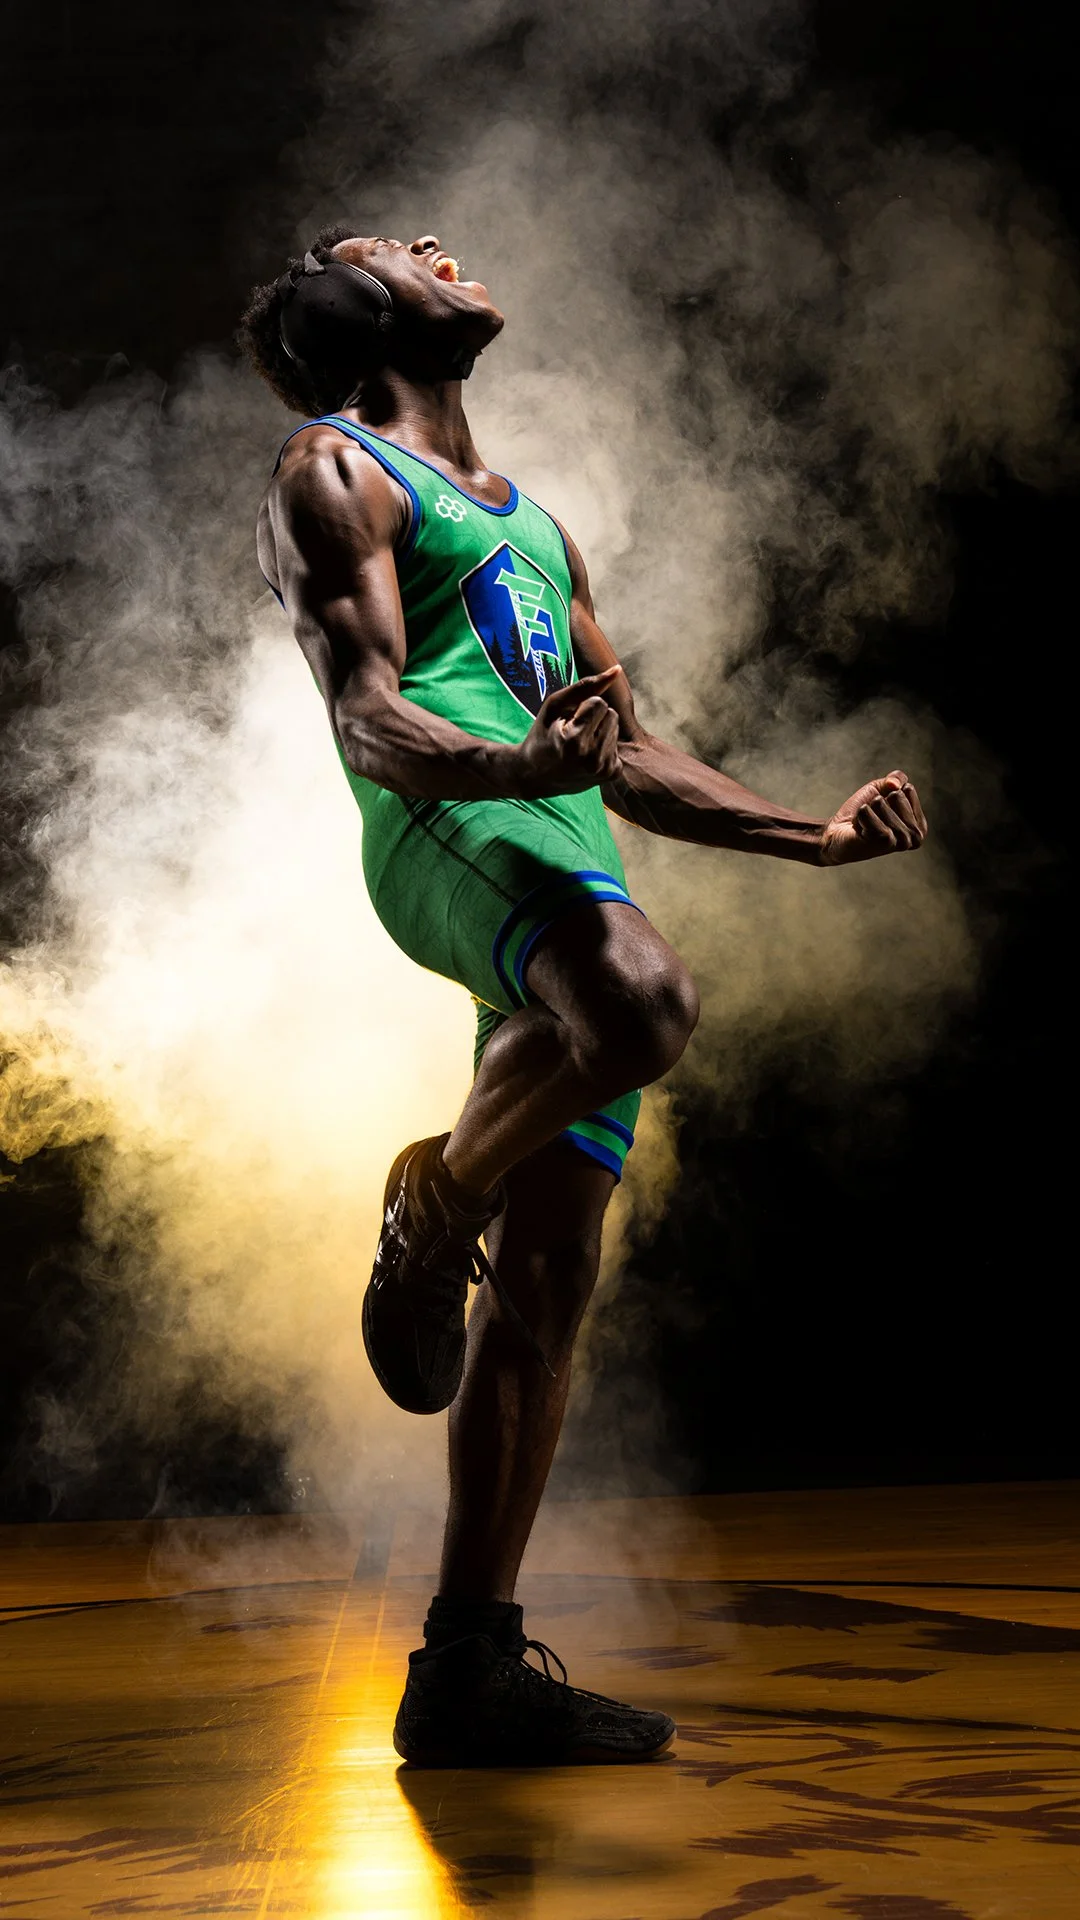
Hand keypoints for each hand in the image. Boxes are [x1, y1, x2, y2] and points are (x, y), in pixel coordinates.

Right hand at [514, 666, 622, 797]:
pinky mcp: (611, 774)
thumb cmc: (543, 735)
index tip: (567, 723)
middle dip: (595, 718)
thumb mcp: (555, 706)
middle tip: (574, 733)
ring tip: (580, 744)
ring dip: (600, 730)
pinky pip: (618, 744)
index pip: (599, 703)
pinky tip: (587, 756)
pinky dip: (604, 746)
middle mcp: (592, 758)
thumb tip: (617, 670)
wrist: (534, 776)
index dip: (583, 707)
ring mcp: (603, 769)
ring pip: (616, 728)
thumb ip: (585, 686)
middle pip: (612, 714)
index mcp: (575, 741)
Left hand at [819, 769, 927, 866]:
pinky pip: (867, 811)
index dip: (889, 794)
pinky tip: (860, 830)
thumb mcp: (881, 789)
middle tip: (873, 819)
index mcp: (919, 825)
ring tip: (866, 825)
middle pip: (896, 795)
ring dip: (867, 810)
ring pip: (880, 803)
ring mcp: (901, 840)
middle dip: (878, 802)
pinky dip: (859, 816)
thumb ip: (896, 778)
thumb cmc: (862, 813)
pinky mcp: (884, 841)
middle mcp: (915, 836)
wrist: (838, 834)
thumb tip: (895, 785)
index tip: (883, 811)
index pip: (908, 788)